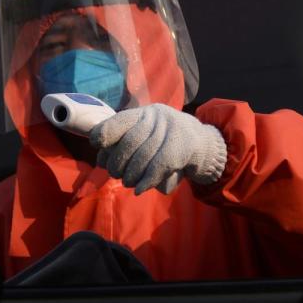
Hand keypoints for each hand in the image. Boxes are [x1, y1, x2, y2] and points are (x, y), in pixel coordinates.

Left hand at [90, 103, 226, 194]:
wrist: (205, 146)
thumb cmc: (167, 145)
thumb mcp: (147, 139)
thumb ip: (125, 144)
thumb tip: (102, 159)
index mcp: (146, 113)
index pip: (120, 119)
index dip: (105, 132)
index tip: (97, 145)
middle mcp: (159, 116)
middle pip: (130, 141)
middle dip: (118, 161)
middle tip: (115, 174)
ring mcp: (173, 129)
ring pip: (144, 156)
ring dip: (132, 175)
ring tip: (127, 182)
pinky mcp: (186, 146)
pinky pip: (160, 165)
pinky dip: (147, 180)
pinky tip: (140, 189)